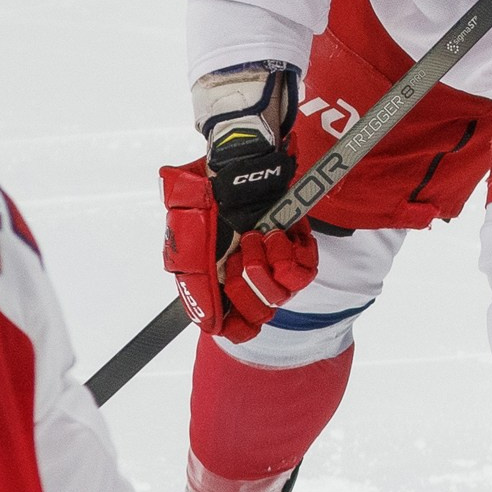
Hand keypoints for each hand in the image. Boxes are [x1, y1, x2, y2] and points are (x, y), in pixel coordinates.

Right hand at [161, 161, 317, 343]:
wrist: (237, 162)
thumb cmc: (207, 195)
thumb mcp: (186, 236)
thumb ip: (195, 282)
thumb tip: (211, 326)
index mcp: (220, 283)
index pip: (238, 329)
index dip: (237, 324)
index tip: (228, 301)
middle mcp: (250, 278)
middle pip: (261, 315)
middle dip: (245, 285)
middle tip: (235, 251)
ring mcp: (276, 264)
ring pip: (281, 295)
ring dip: (262, 266)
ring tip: (252, 235)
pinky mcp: (298, 247)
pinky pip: (304, 271)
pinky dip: (286, 254)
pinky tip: (272, 233)